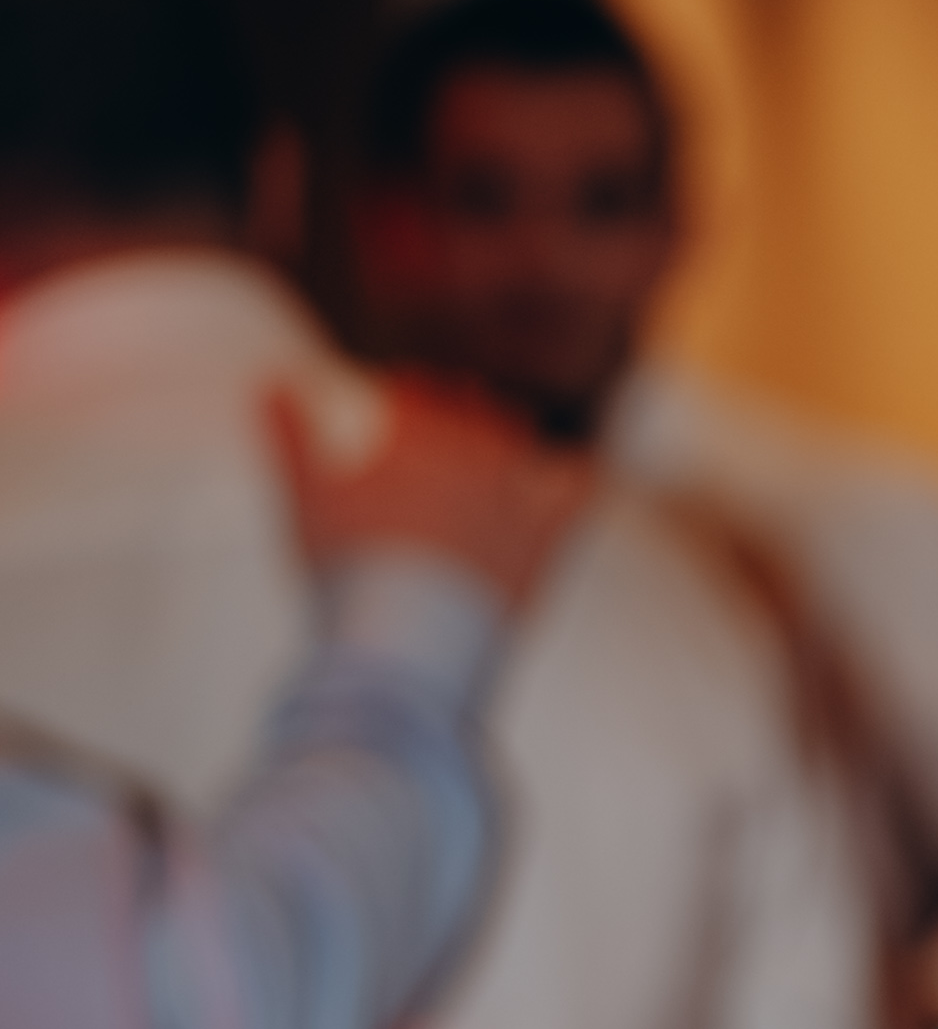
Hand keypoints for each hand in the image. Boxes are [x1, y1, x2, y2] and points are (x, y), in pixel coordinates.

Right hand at [267, 377, 591, 605]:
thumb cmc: (346, 577)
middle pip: (471, 415)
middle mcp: (470, 457)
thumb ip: (290, 439)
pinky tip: (572, 472)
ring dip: (501, 436)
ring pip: (515, 443)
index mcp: (415, 439)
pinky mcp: (546, 539)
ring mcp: (512, 495)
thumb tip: (268, 381)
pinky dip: (574, 476)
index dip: (413, 399)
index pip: (420, 398)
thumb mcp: (306, 504)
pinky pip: (577, 489)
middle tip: (451, 414)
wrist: (405, 647)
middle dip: (458, 411)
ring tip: (491, 441)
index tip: (407, 401)